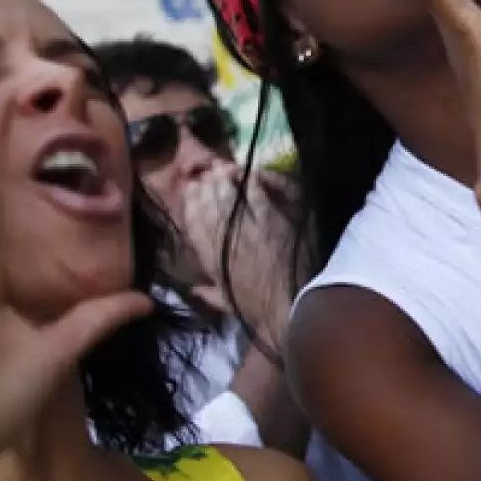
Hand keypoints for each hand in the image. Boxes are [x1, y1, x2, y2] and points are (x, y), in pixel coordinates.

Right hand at [181, 164, 298, 349]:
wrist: (289, 306)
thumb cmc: (257, 310)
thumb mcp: (227, 304)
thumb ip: (208, 294)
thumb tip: (193, 289)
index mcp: (211, 258)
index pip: (194, 224)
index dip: (191, 204)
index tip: (190, 190)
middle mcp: (225, 238)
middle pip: (210, 204)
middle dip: (207, 186)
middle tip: (206, 174)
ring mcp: (249, 226)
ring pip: (231, 196)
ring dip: (225, 180)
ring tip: (223, 169)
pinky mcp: (273, 220)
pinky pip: (259, 195)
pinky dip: (253, 182)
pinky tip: (249, 174)